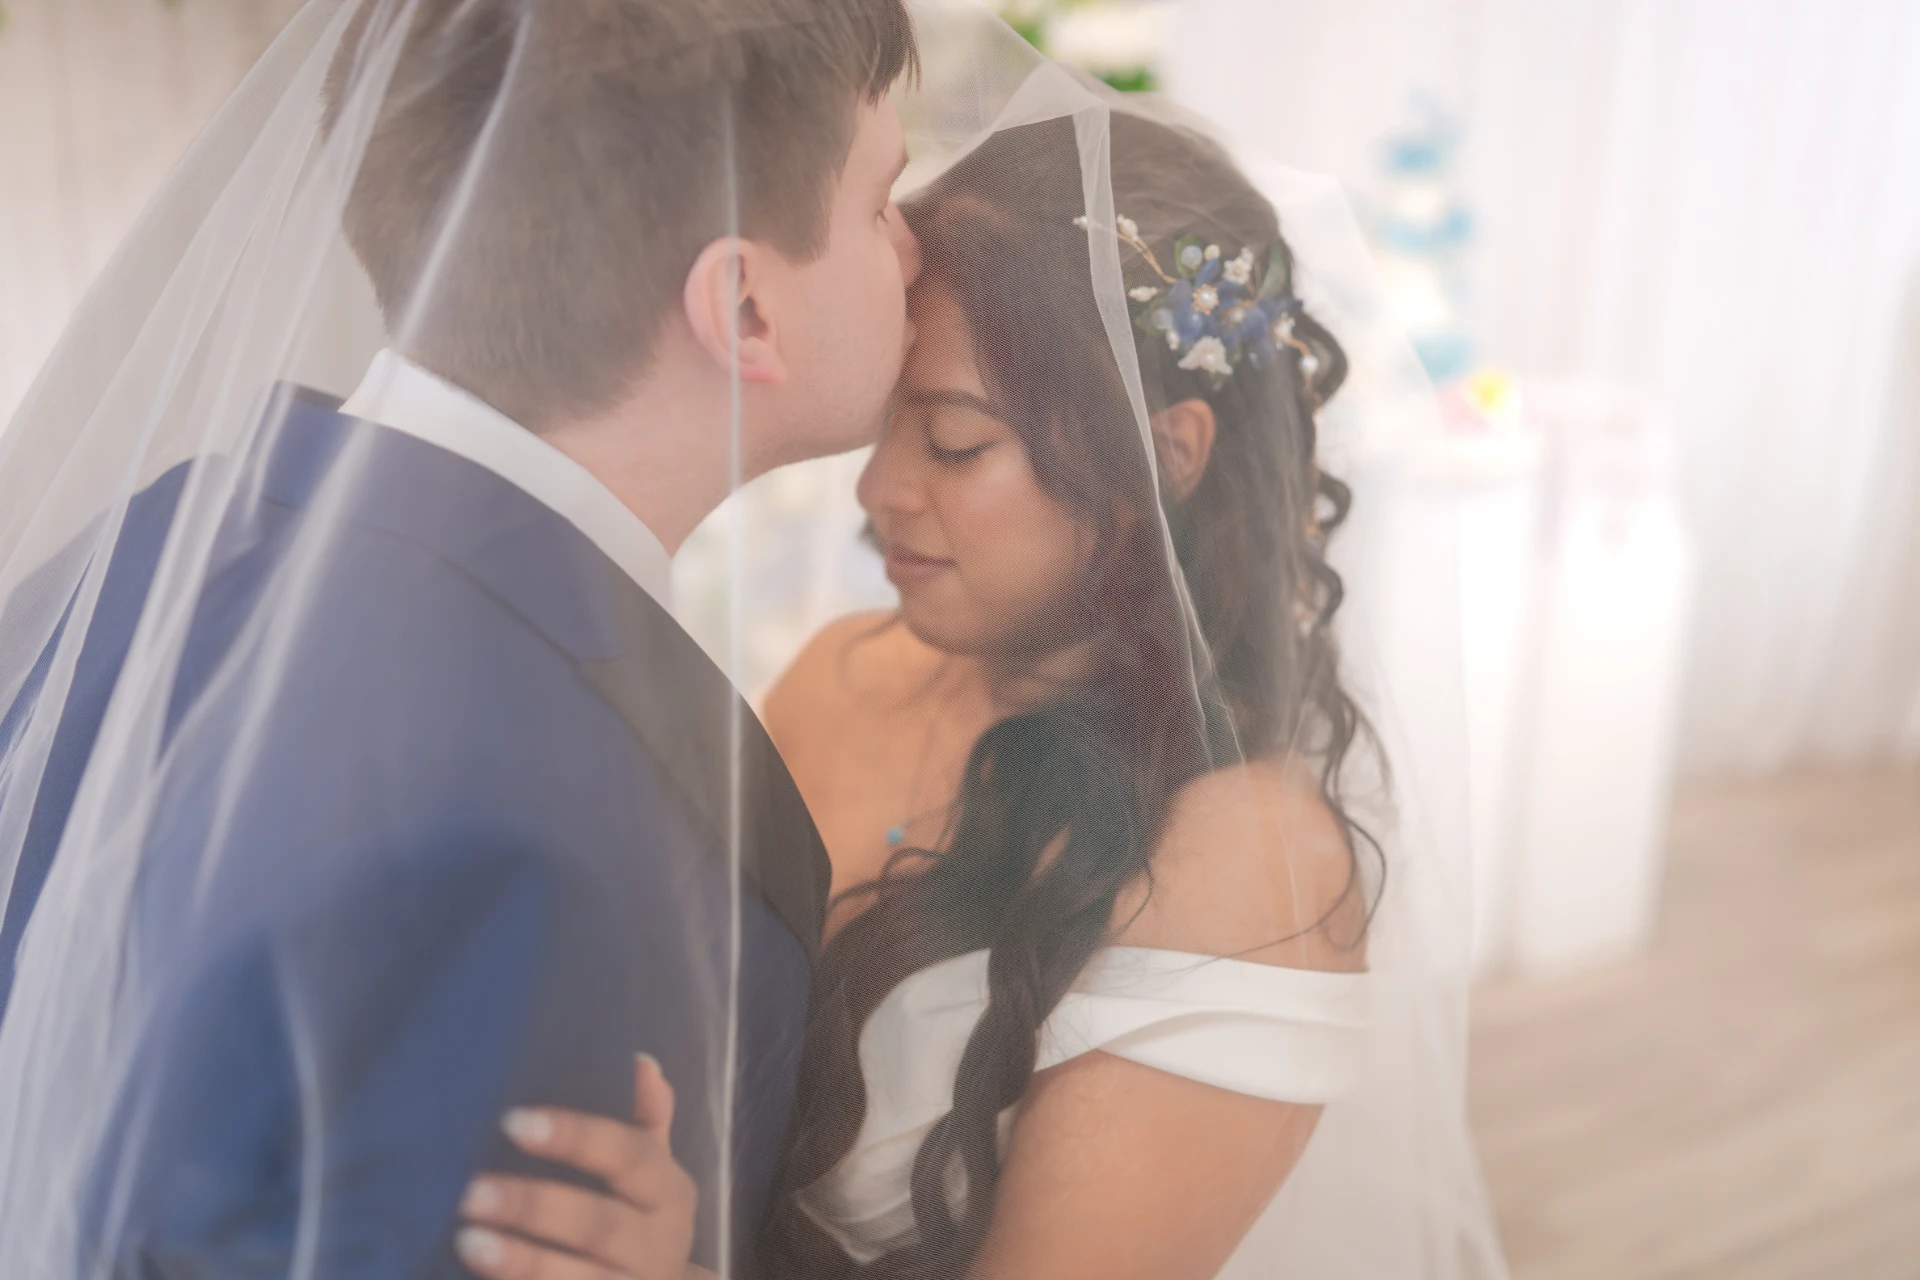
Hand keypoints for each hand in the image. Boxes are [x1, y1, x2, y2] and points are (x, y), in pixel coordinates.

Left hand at [455, 1053, 697, 1279]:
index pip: (629, 1156)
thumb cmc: (640, 1218)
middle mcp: (659, 1245)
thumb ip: (646, 1118)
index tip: (512, 1122)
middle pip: (601, 1225)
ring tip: (466, 1241)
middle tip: (471, 1192)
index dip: (576, 1138)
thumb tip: (641, 1063)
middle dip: (536, 1208)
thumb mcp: (652, 1170)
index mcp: (669, 1192)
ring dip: (524, 1262)